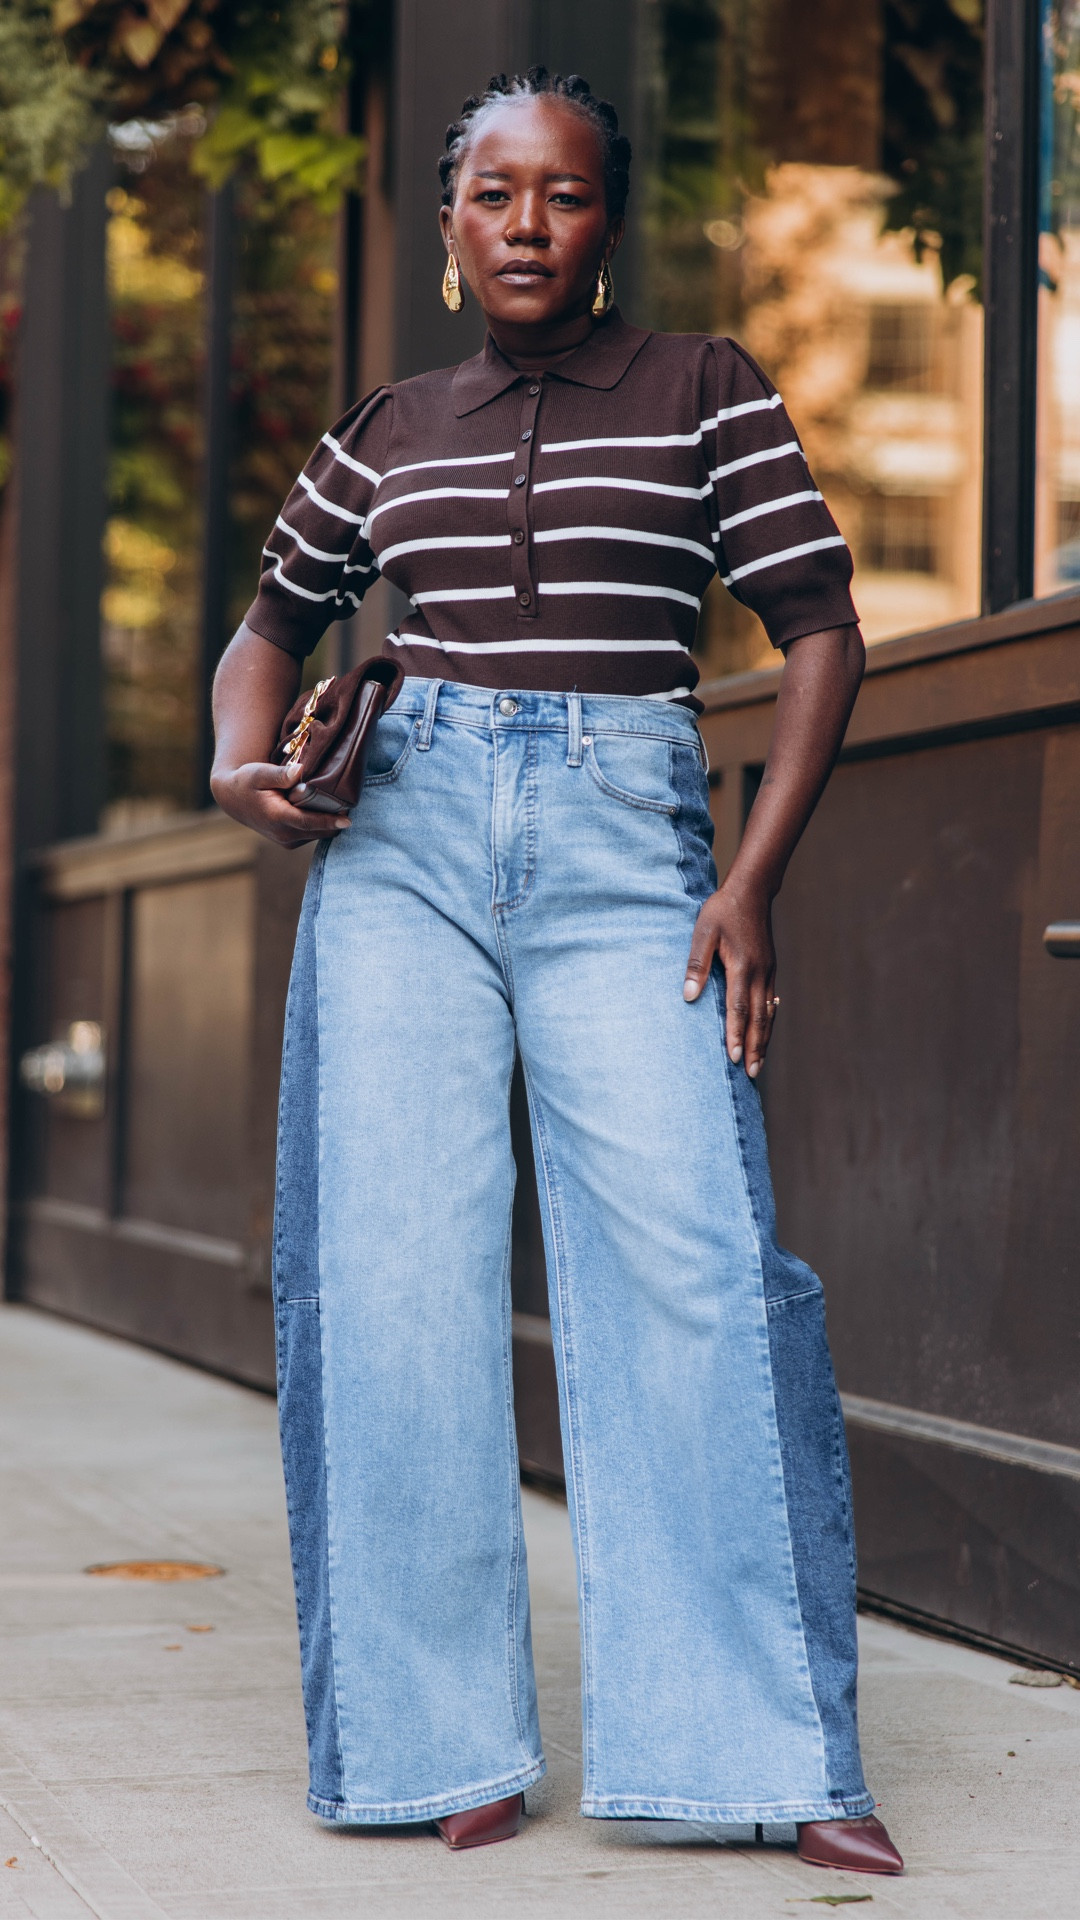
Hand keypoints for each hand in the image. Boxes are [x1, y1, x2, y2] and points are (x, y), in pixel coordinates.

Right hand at [210, 759, 349, 848]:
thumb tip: (300, 771)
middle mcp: (283, 834)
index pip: (308, 822)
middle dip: (334, 820)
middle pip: (318, 831)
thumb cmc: (247, 781)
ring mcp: (286, 840)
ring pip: (318, 834)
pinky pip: (312, 835)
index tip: (348, 820)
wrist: (233, 798)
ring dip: (328, 823)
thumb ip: (281, 774)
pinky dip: (320, 825)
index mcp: (277, 817)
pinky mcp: (289, 842)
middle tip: (347, 802)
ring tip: (335, 803)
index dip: (329, 821)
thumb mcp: (259, 772)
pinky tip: (322, 809)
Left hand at [682, 879, 777, 1077]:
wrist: (751, 891)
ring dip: (764, 1039)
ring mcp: (767, 971)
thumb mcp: (703, 933)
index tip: (734, 1058)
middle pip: (758, 1018)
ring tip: (759, 1063)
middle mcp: (759, 973)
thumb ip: (696, 964)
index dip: (737, 1035)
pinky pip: (771, 1001)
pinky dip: (768, 1021)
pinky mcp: (769, 968)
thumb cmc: (722, 910)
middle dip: (755, 1047)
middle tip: (752, 1074)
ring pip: (768, 1013)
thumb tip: (688, 996)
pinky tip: (766, 1031)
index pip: (739, 1009)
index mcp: (741, 967)